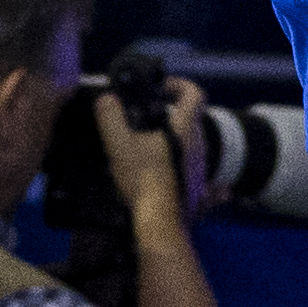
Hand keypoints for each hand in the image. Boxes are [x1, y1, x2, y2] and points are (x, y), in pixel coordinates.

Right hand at [92, 71, 209, 215]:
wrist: (159, 221)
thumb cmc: (143, 179)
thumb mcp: (119, 144)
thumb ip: (110, 117)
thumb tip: (106, 100)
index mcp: (184, 129)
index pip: (194, 94)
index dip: (180, 85)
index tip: (163, 89)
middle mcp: (199, 145)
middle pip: (193, 120)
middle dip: (172, 115)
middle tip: (148, 120)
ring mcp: (201, 168)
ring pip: (193, 145)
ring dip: (177, 142)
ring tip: (151, 149)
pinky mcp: (199, 189)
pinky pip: (198, 172)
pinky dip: (185, 167)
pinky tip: (169, 173)